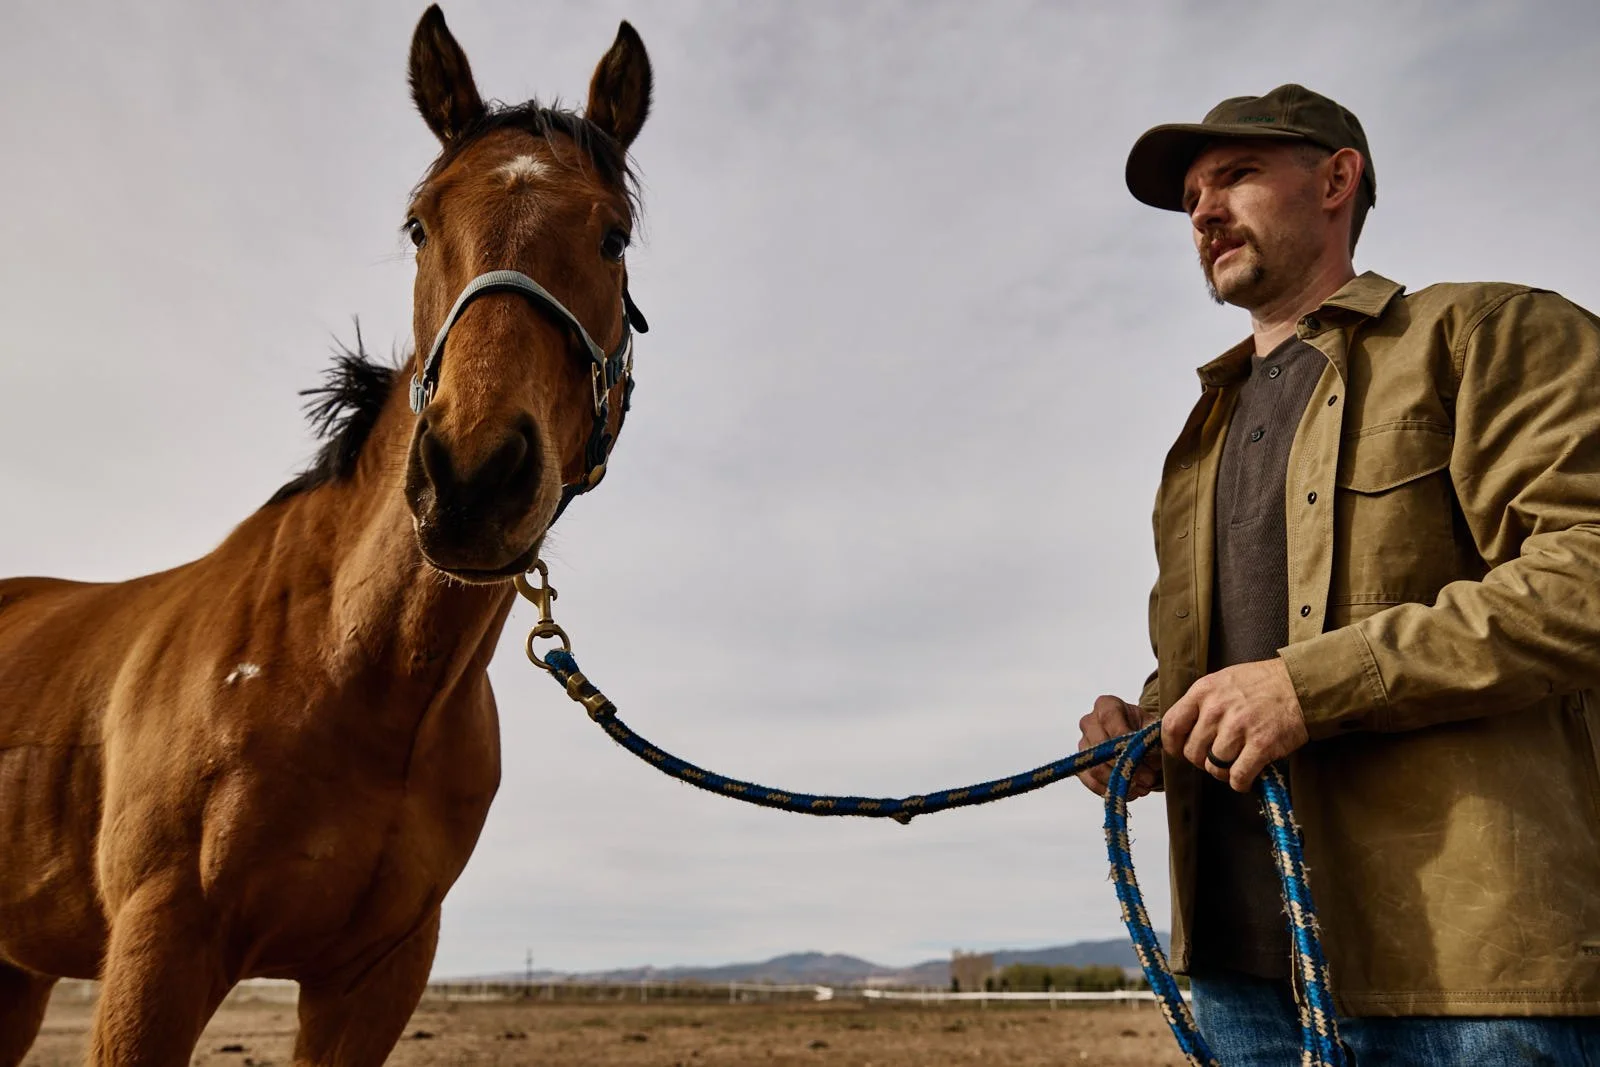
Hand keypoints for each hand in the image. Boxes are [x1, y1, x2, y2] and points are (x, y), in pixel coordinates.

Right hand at [1077, 695, 1160, 799]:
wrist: (1137, 740)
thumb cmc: (1145, 730)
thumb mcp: (1153, 728)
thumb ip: (1154, 740)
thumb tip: (1149, 759)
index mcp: (1106, 705)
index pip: (1109, 719)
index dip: (1125, 738)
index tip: (1143, 755)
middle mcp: (1089, 722)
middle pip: (1100, 747)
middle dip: (1125, 766)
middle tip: (1148, 779)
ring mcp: (1083, 744)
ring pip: (1095, 768)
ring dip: (1120, 782)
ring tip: (1142, 788)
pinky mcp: (1081, 765)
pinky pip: (1090, 782)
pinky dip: (1111, 791)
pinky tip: (1131, 793)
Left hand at [1161, 657, 1308, 791]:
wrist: (1301, 684)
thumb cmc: (1261, 683)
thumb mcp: (1222, 681)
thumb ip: (1201, 703)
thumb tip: (1183, 729)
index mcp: (1203, 691)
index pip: (1171, 726)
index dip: (1173, 746)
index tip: (1180, 751)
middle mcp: (1217, 709)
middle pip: (1192, 752)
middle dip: (1201, 761)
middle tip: (1215, 757)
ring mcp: (1239, 728)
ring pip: (1213, 767)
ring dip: (1222, 772)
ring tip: (1234, 764)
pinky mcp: (1261, 745)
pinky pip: (1238, 776)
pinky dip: (1240, 782)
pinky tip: (1246, 776)